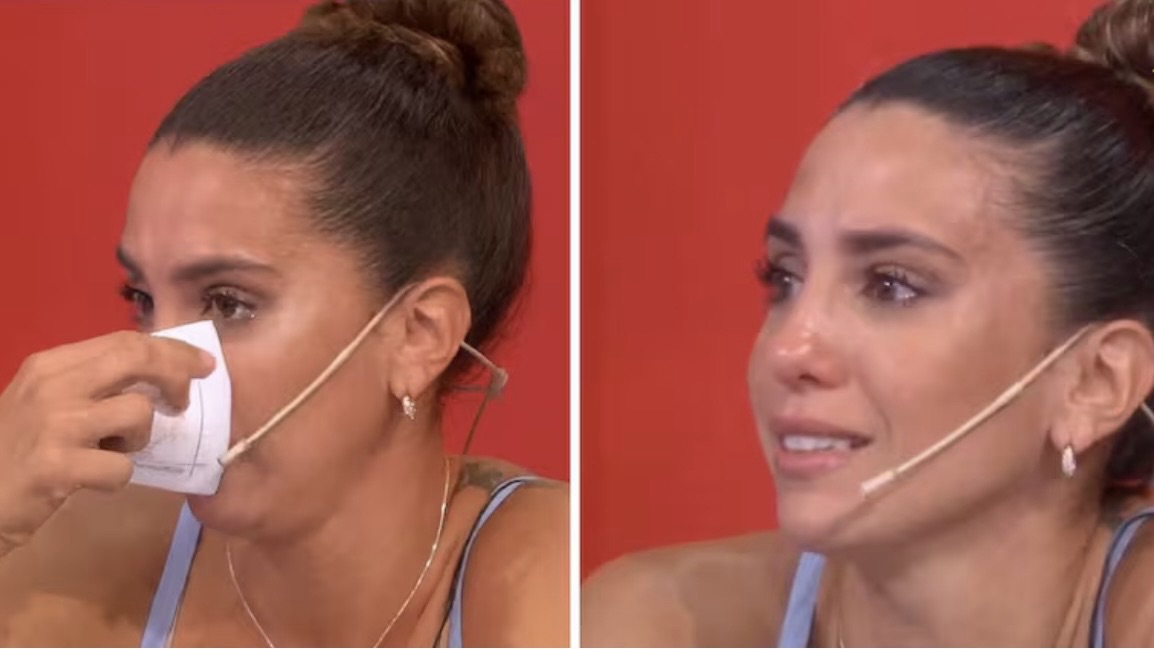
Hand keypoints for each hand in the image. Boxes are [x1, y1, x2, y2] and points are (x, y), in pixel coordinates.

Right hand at [0, 331, 213, 557]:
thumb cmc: (11, 450)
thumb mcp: (43, 402)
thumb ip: (91, 384)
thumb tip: (159, 372)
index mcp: (50, 365)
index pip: (125, 341)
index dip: (172, 351)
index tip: (202, 363)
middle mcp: (52, 386)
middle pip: (136, 358)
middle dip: (176, 375)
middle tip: (183, 402)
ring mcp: (55, 425)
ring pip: (138, 413)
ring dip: (139, 439)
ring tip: (113, 451)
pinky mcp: (57, 467)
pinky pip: (121, 467)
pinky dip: (117, 478)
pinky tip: (92, 481)